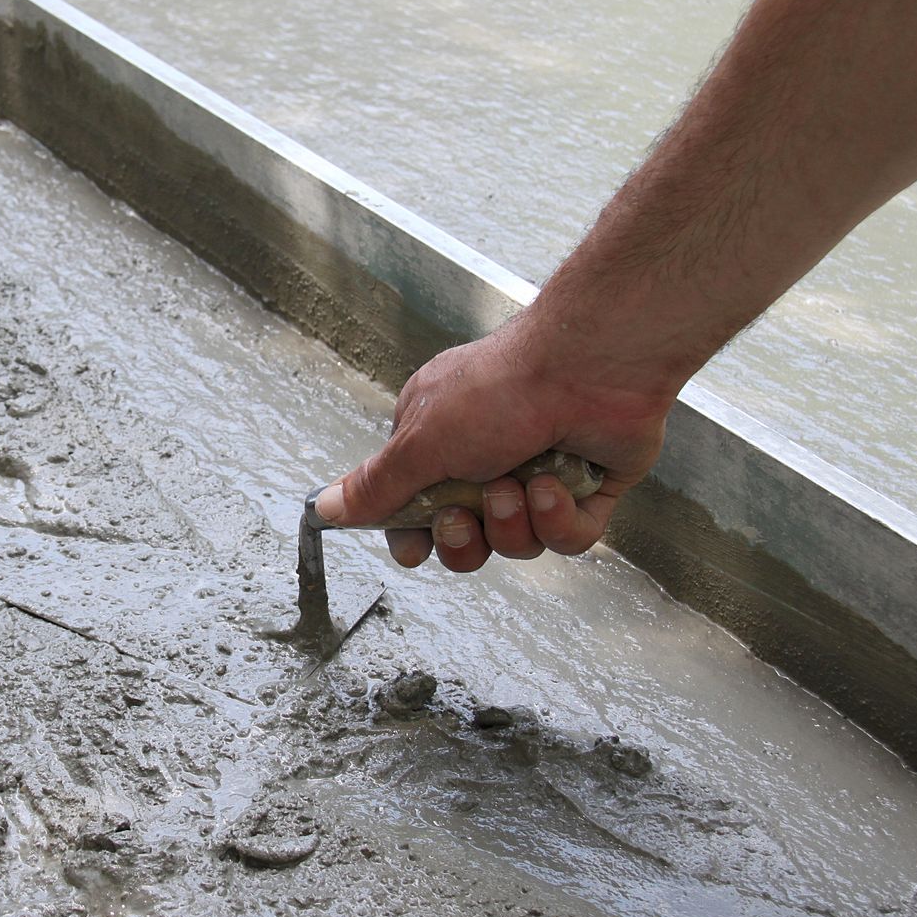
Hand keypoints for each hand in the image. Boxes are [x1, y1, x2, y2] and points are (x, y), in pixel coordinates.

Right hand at [311, 308, 673, 571]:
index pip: (415, 510)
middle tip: (467, 509)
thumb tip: (325, 508)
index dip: (416, 538)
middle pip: (464, 538)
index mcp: (439, 439)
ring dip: (514, 521)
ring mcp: (539, 475)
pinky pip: (566, 539)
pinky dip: (559, 519)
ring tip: (520, 483)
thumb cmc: (504, 388)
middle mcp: (487, 458)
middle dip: (465, 535)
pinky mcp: (586, 490)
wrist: (591, 367)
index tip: (415, 549)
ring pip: (516, 543)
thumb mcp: (422, 441)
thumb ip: (376, 485)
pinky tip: (558, 484)